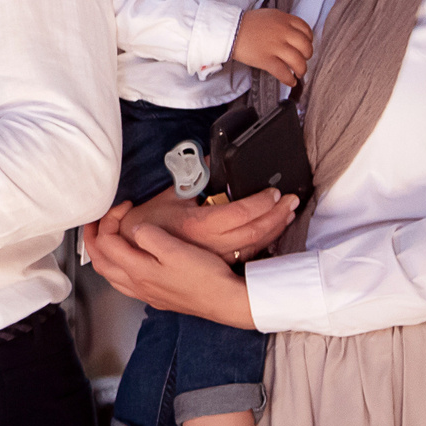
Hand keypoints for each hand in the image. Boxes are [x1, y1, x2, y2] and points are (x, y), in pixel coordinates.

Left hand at [83, 206, 259, 328]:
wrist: (225, 301)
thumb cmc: (205, 277)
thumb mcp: (176, 249)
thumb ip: (149, 236)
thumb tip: (135, 228)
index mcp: (138, 270)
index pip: (106, 242)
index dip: (110, 220)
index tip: (124, 207)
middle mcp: (137, 285)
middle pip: (100, 262)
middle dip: (93, 239)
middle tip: (96, 222)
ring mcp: (146, 294)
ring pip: (111, 275)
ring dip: (103, 255)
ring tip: (106, 239)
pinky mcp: (157, 298)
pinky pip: (124, 283)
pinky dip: (118, 268)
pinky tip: (128, 263)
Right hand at [125, 185, 297, 263]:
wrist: (135, 252)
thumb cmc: (149, 224)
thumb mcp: (169, 196)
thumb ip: (192, 177)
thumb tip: (211, 159)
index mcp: (198, 225)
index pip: (241, 214)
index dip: (263, 202)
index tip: (274, 192)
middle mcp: (210, 245)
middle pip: (255, 231)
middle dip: (278, 214)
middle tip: (291, 201)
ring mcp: (215, 258)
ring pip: (255, 245)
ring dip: (275, 229)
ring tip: (288, 213)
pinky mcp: (217, 265)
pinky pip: (247, 255)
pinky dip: (264, 242)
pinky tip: (272, 232)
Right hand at [231, 7, 313, 87]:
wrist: (228, 30)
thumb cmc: (246, 24)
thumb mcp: (269, 16)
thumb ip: (283, 23)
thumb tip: (293, 36)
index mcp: (284, 19)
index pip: (306, 30)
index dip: (309, 40)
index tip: (305, 45)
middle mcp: (282, 32)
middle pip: (306, 46)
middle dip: (307, 56)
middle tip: (302, 60)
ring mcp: (275, 46)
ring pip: (298, 61)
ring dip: (302, 70)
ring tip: (299, 73)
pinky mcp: (266, 60)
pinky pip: (284, 73)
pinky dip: (289, 79)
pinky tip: (291, 81)